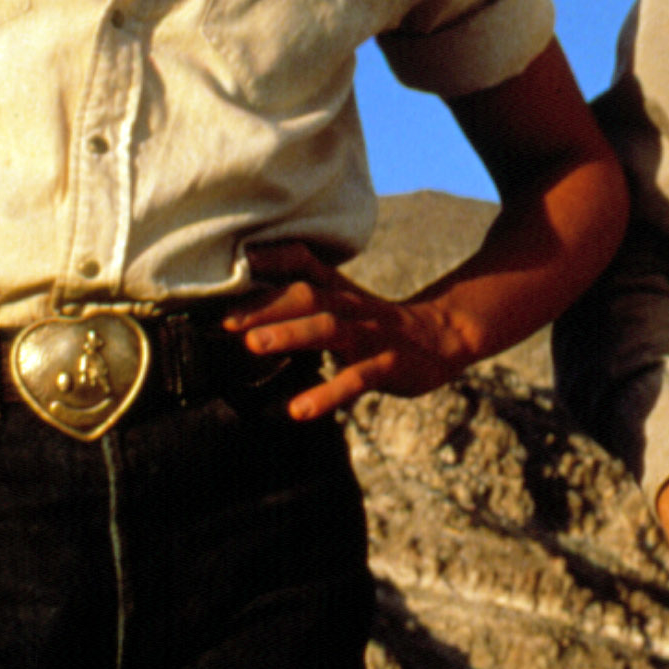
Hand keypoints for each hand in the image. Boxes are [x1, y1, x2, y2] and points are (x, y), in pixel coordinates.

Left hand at [225, 242, 472, 420]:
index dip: (273, 258)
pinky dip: (327, 394)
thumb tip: (245, 307)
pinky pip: (356, 379)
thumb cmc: (376, 323)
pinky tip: (299, 410)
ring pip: (328, 329)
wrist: (443, 336)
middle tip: (225, 319)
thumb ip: (302, 297)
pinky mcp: (388, 365)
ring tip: (252, 345)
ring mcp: (370, 334)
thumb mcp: (342, 301)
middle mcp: (351, 306)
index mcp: (338, 289)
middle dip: (266, 305)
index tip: (236, 261)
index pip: (304, 262)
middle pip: (308, 296)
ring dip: (290, 334)